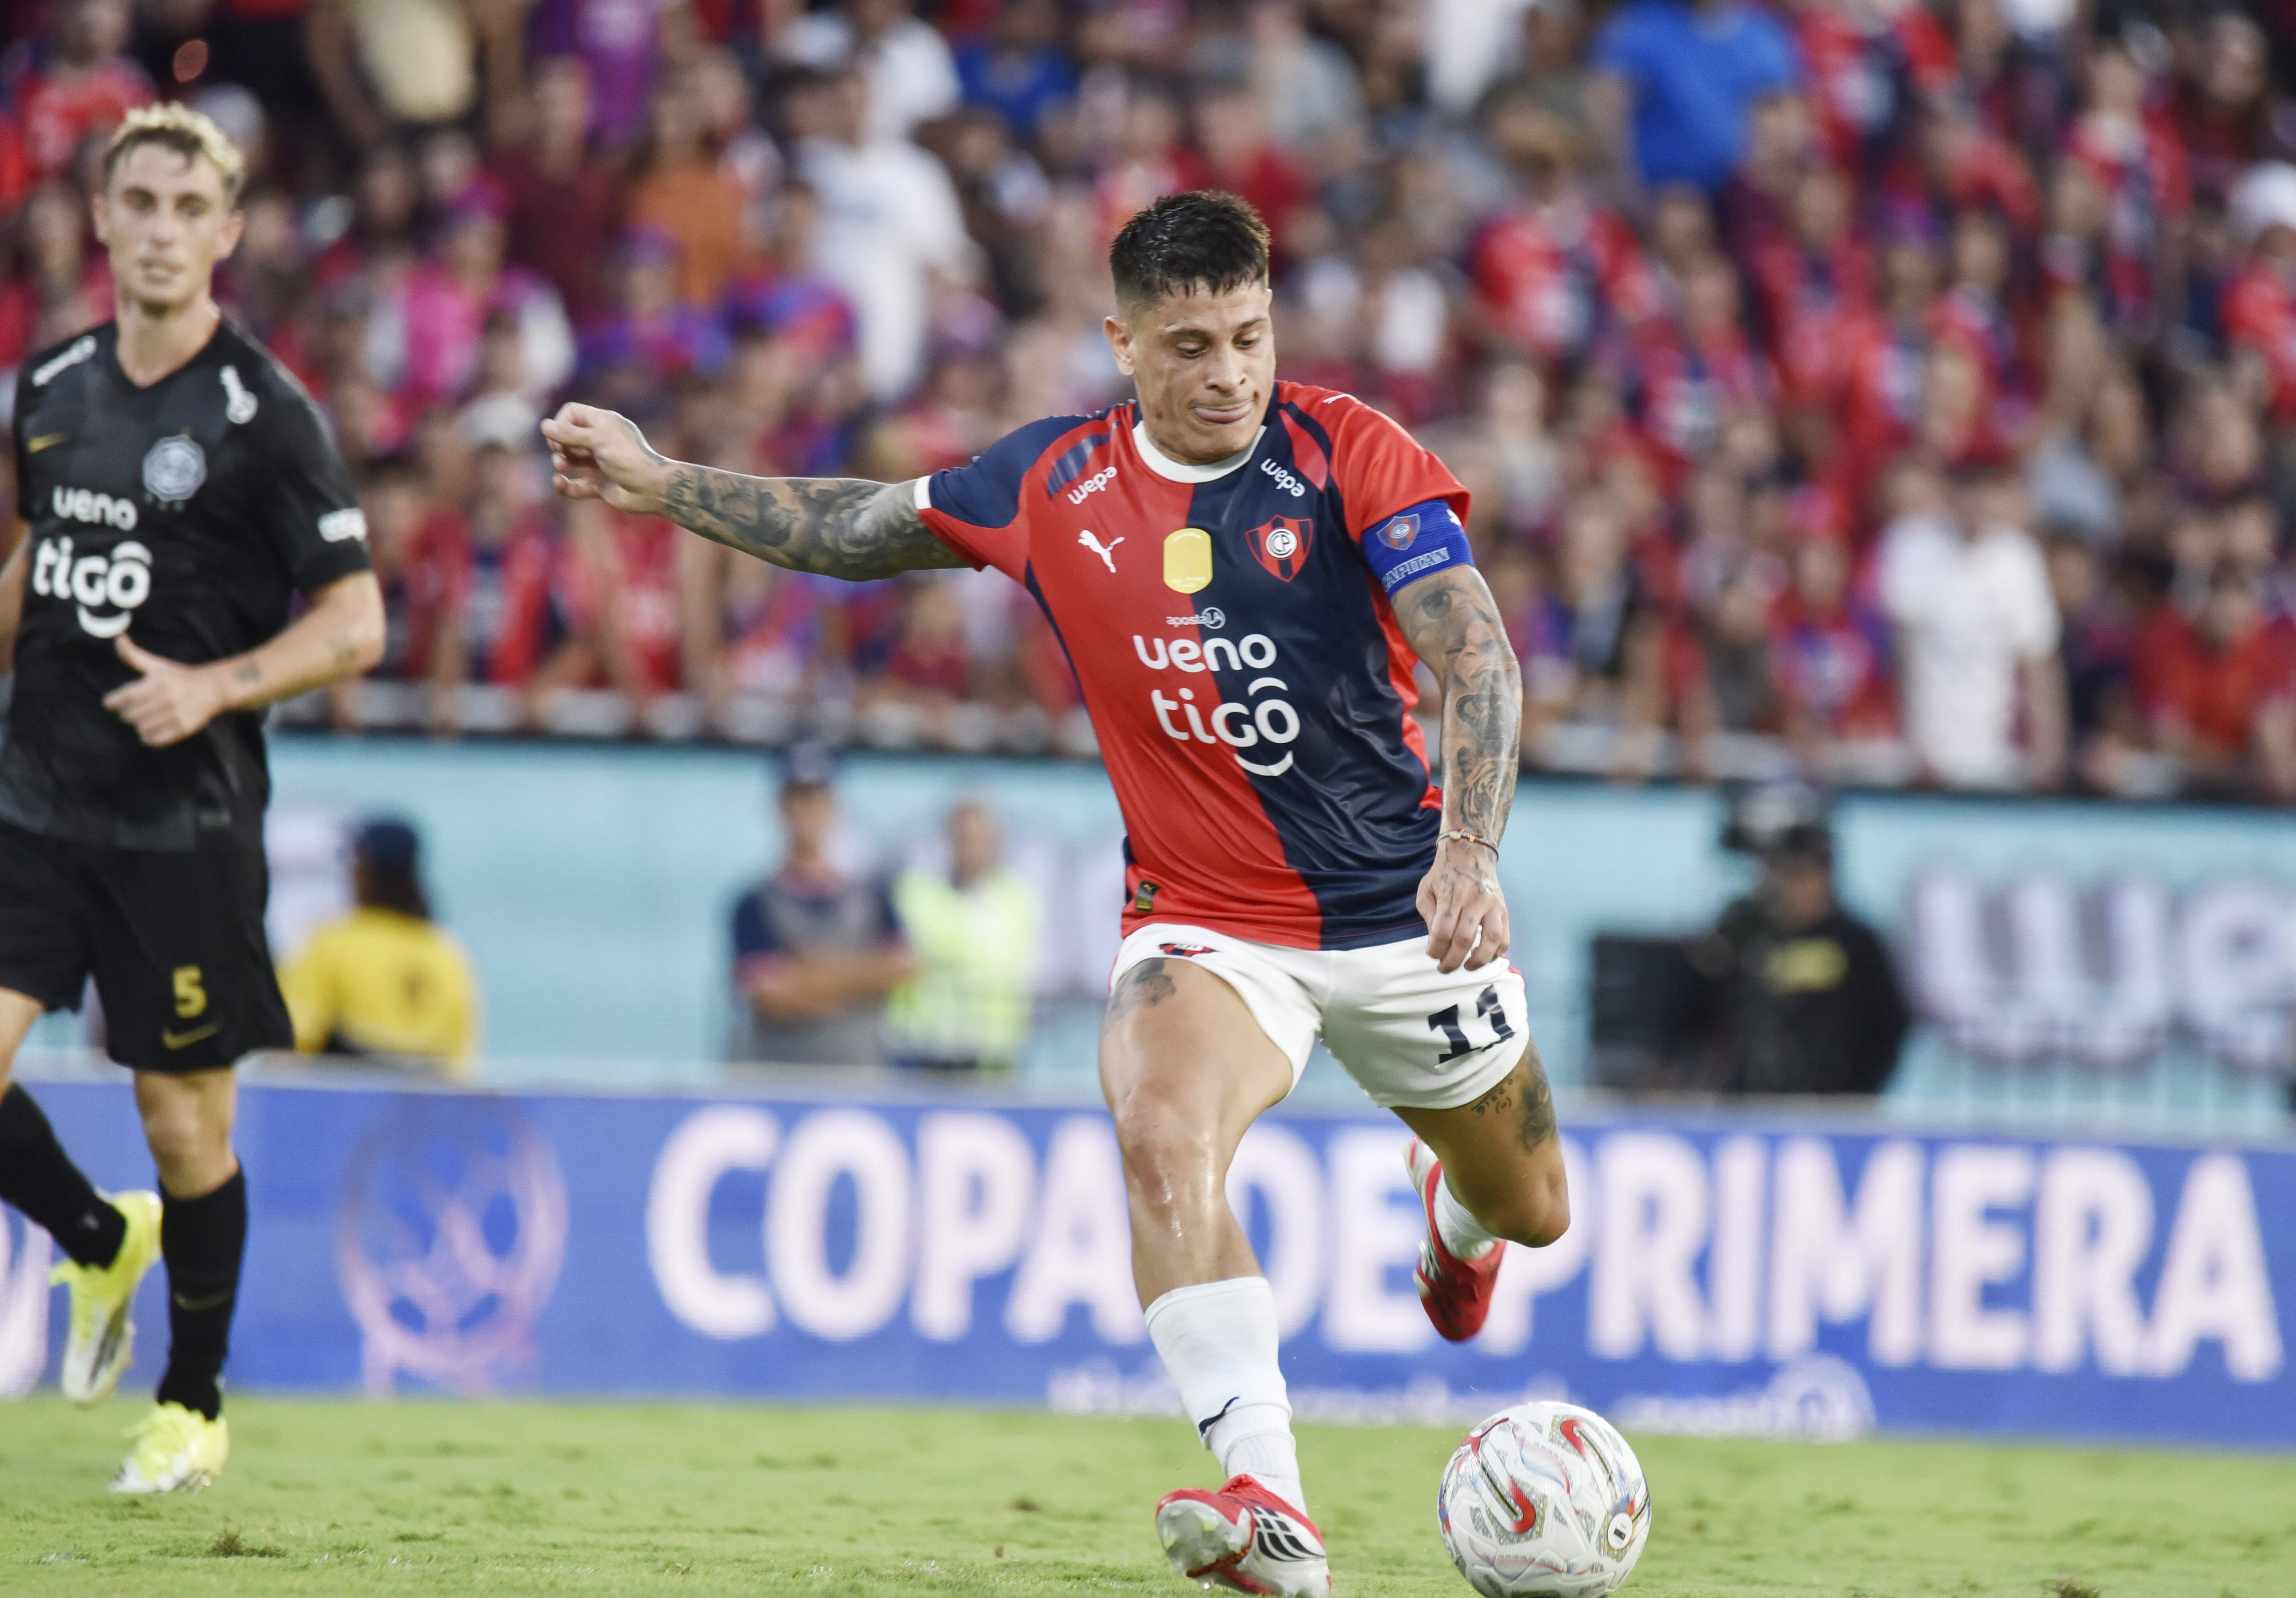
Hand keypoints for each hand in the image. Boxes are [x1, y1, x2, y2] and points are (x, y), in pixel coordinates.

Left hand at [102, 636, 228, 746]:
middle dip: (127, 714)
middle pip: (131, 715)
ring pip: (142, 728)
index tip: (111, 703)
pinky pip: (156, 740)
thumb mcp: (157, 665)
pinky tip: (150, 731)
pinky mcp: (184, 728)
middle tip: (132, 711)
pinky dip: (148, 738)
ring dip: (139, 726)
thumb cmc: (179, 676)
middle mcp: (167, 699)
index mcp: (157, 682)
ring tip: (143, 720)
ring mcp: (177, 714)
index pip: (125, 697)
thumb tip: (118, 638)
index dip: (112, 702)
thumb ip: (133, 655)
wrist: (213, 689)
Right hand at [542, 403, 672, 516]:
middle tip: (562, 452)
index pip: (571, 413)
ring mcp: (600, 463)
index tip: (561, 436)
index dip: (561, 423)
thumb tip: (545, 426)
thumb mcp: (599, 440)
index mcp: (603, 424)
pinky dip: (565, 485)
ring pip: (570, 459)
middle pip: (568, 436)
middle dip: (559, 443)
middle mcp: (601, 441)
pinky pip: (576, 485)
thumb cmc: (630, 459)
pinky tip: (559, 483)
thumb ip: (571, 434)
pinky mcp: (600, 484)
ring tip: (562, 465)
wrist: (653, 489)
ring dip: (560, 461)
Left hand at [1417, 835, 1508, 973]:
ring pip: (1491, 940)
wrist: (1471, 854)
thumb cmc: (1444, 874)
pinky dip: (1496, 953)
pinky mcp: (1504, 910)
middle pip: (1464, 939)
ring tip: (1468, 966)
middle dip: (1452, 960)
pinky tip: (1484, 957)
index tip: (1432, 954)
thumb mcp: (1426, 890)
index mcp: (1452, 895)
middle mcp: (1475, 900)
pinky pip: (1504, 937)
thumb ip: (1429, 917)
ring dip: (1479, 960)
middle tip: (1444, 968)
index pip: (1442, 931)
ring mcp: (1493, 906)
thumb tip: (1436, 943)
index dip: (1435, 949)